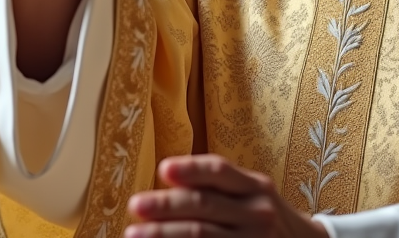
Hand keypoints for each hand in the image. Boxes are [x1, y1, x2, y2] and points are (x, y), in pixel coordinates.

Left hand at [126, 155, 328, 237]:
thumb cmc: (265, 217)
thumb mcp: (252, 194)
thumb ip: (218, 187)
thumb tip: (168, 180)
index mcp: (255, 187)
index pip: (220, 172)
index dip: (191, 169)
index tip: (163, 168)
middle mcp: (257, 213)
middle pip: (205, 207)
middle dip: (165, 206)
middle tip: (135, 205)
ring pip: (202, 237)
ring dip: (164, 236)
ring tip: (134, 235)